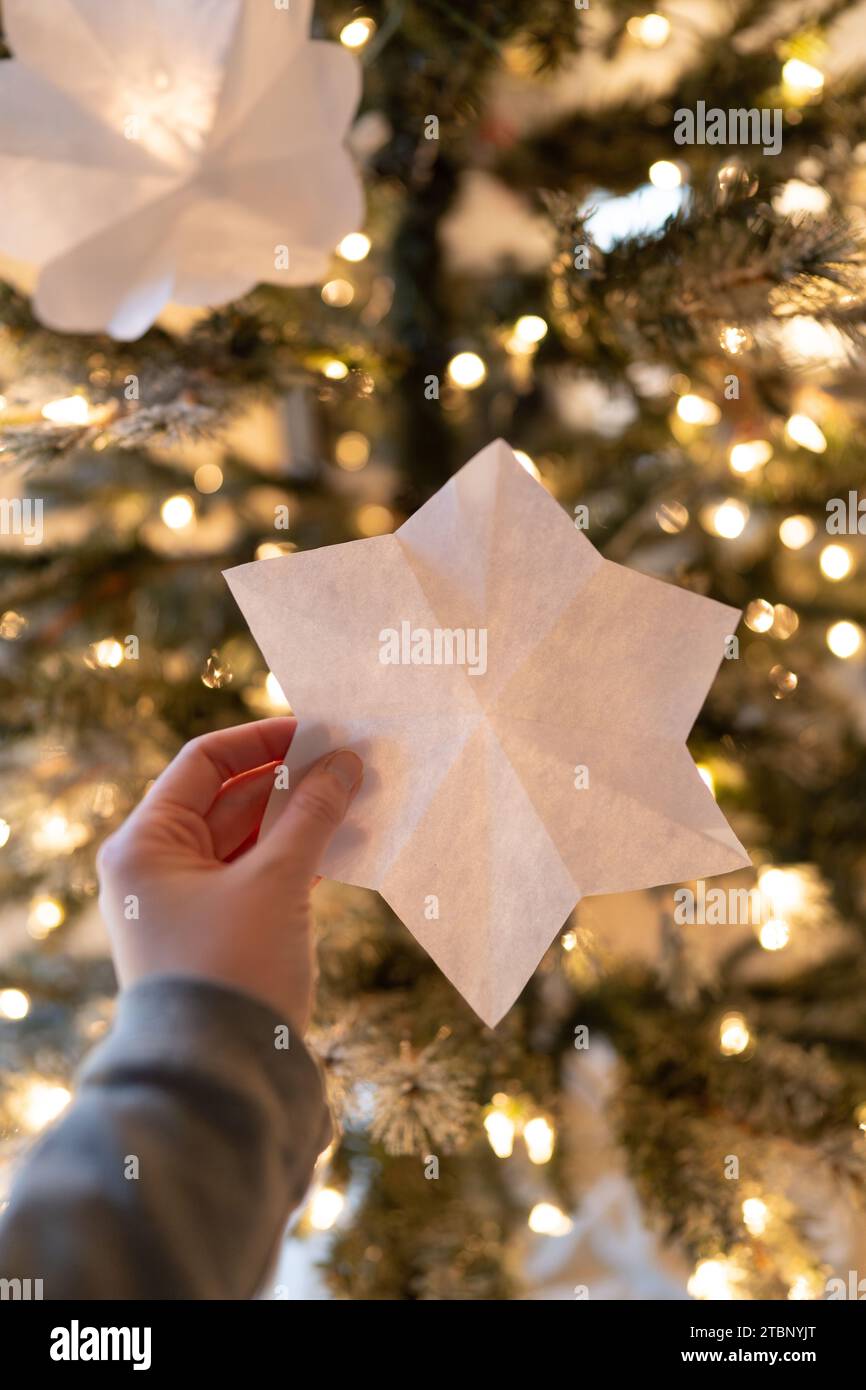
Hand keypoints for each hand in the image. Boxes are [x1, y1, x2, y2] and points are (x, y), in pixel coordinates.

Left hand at [97, 719, 362, 1033]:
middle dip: (294, 780)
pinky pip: (261, 875)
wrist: (220, 1078)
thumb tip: (346, 761)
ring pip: (252, 838)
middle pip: (231, 798)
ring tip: (361, 799)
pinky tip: (346, 844)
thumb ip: (312, 814)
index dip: (263, 739)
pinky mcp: (219, 932)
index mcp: (145, 844)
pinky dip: (299, 857)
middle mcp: (157, 867)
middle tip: (354, 763)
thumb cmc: (233, 970)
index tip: (320, 731)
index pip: (204, 763)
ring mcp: (187, 902)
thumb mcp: (276, 882)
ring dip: (302, 818)